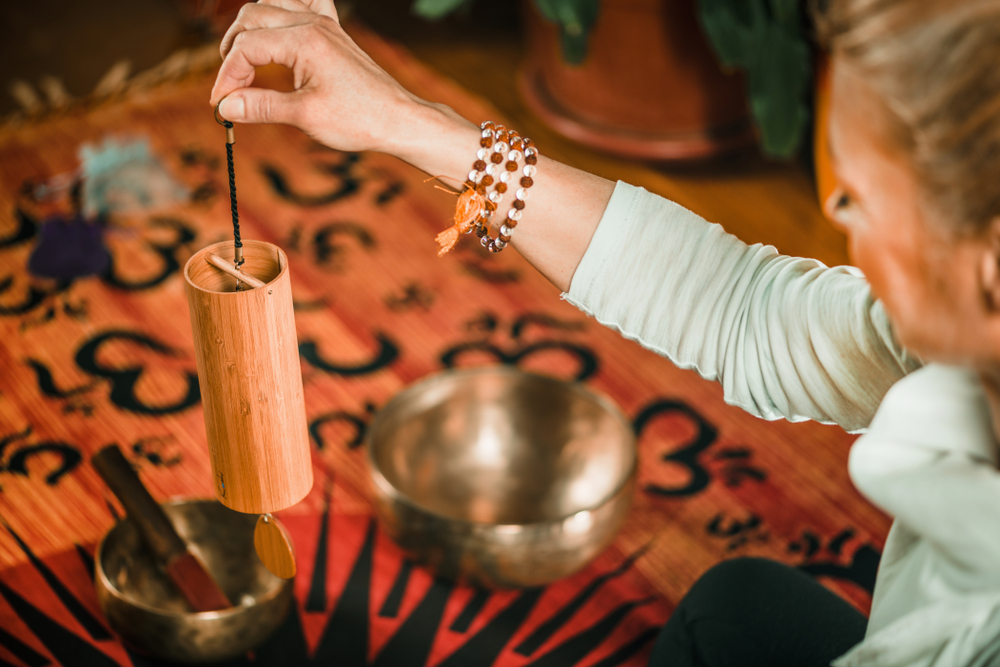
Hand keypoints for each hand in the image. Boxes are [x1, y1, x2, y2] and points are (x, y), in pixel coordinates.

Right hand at [210, 0, 425, 153]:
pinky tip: (277, 29)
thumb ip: (261, 106)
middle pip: (251, 18)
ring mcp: (324, 23)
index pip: (246, 46)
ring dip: (250, 29)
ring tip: (245, 63)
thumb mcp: (305, 116)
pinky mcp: (333, 32)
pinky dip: (283, 9)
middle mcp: (312, 22)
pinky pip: (303, 2)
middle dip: (232, 52)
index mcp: (304, 40)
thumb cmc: (360, 119)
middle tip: (231, 89)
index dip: (227, 76)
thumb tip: (225, 105)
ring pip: (270, 5)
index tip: (221, 104)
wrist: (399, 119)